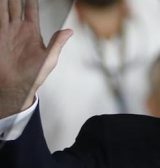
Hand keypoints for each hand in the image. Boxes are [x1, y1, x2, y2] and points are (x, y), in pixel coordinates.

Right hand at [0, 0, 71, 117]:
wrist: (17, 84)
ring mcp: (6, 30)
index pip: (31, 10)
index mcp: (32, 31)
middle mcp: (18, 28)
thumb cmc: (34, 75)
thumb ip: (57, 43)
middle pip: (15, 5)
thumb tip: (70, 31)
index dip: (30, 0)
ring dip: (4, 0)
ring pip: (3, 9)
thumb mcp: (49, 58)